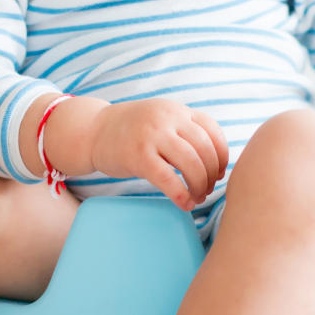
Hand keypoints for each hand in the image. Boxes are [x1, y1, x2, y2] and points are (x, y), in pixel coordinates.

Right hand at [87, 100, 228, 210]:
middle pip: (205, 150)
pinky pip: (168, 179)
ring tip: (197, 197)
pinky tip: (184, 203)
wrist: (92, 131)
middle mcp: (168, 119)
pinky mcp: (138, 156)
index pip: (213, 132)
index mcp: (177, 110)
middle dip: (211, 175)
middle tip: (207, 190)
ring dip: (200, 186)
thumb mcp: (162, 119)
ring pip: (191, 164)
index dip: (222, 156)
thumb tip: (217, 161)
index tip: (219, 173)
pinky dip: (181, 195)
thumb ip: (185, 131)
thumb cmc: (132, 131)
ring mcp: (153, 136)